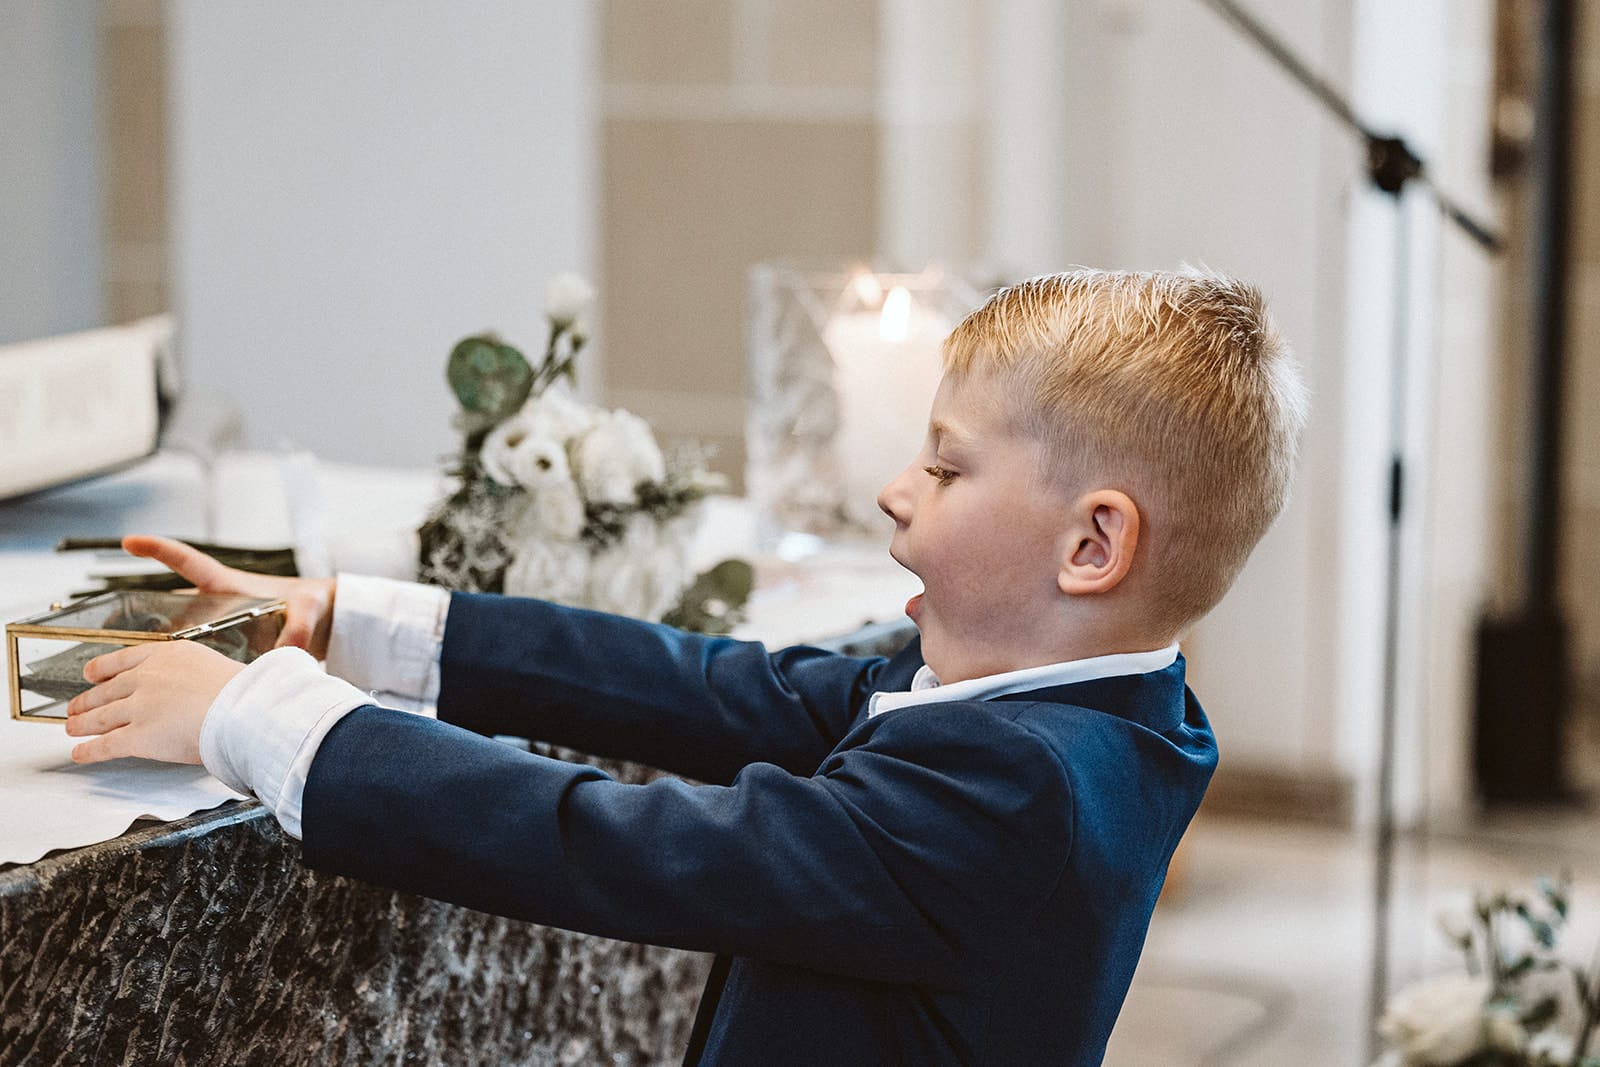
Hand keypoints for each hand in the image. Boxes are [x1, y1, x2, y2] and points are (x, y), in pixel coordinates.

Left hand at [64, 641, 244, 763]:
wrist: (243, 708)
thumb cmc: (241, 691)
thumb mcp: (214, 665)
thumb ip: (193, 673)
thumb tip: (193, 686)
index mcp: (167, 655)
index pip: (124, 660)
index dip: (102, 668)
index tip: (92, 672)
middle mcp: (148, 678)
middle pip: (107, 689)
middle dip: (88, 699)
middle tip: (78, 705)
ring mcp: (140, 707)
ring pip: (101, 716)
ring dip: (83, 723)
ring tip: (72, 727)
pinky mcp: (138, 736)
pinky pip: (106, 745)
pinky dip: (89, 750)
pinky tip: (81, 752)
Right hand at [121, 535, 337, 658]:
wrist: (324, 627)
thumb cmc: (313, 605)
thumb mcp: (307, 608)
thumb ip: (299, 625)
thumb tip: (289, 648)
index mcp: (228, 587)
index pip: (189, 563)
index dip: (160, 550)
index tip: (130, 541)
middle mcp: (216, 607)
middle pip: (168, 606)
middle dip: (136, 613)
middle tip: (105, 625)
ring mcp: (218, 630)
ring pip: (176, 636)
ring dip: (151, 648)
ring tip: (118, 663)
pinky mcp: (226, 652)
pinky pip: (194, 659)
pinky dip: (178, 671)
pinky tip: (159, 690)